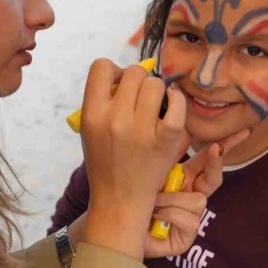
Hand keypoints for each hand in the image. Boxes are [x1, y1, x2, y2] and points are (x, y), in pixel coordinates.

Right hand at [79, 59, 186, 259]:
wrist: (120, 200)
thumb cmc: (106, 162)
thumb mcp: (90, 131)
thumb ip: (103, 101)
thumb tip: (126, 74)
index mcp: (92, 115)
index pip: (101, 67)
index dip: (114, 71)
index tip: (119, 86)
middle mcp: (115, 119)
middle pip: (133, 73)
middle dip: (138, 81)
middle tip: (140, 99)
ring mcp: (141, 130)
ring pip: (155, 84)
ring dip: (157, 91)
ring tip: (154, 106)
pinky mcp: (166, 140)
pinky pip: (176, 104)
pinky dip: (177, 100)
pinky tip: (172, 103)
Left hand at [144, 129, 249, 257]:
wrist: (117, 227)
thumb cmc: (132, 197)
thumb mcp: (153, 170)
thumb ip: (169, 153)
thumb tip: (183, 127)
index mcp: (185, 180)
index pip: (209, 160)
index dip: (225, 147)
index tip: (243, 131)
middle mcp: (191, 197)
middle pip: (214, 179)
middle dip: (215, 163)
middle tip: (216, 148)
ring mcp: (191, 219)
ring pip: (198, 200)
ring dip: (172, 199)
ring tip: (152, 201)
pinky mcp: (186, 239)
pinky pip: (189, 219)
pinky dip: (169, 215)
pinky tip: (155, 217)